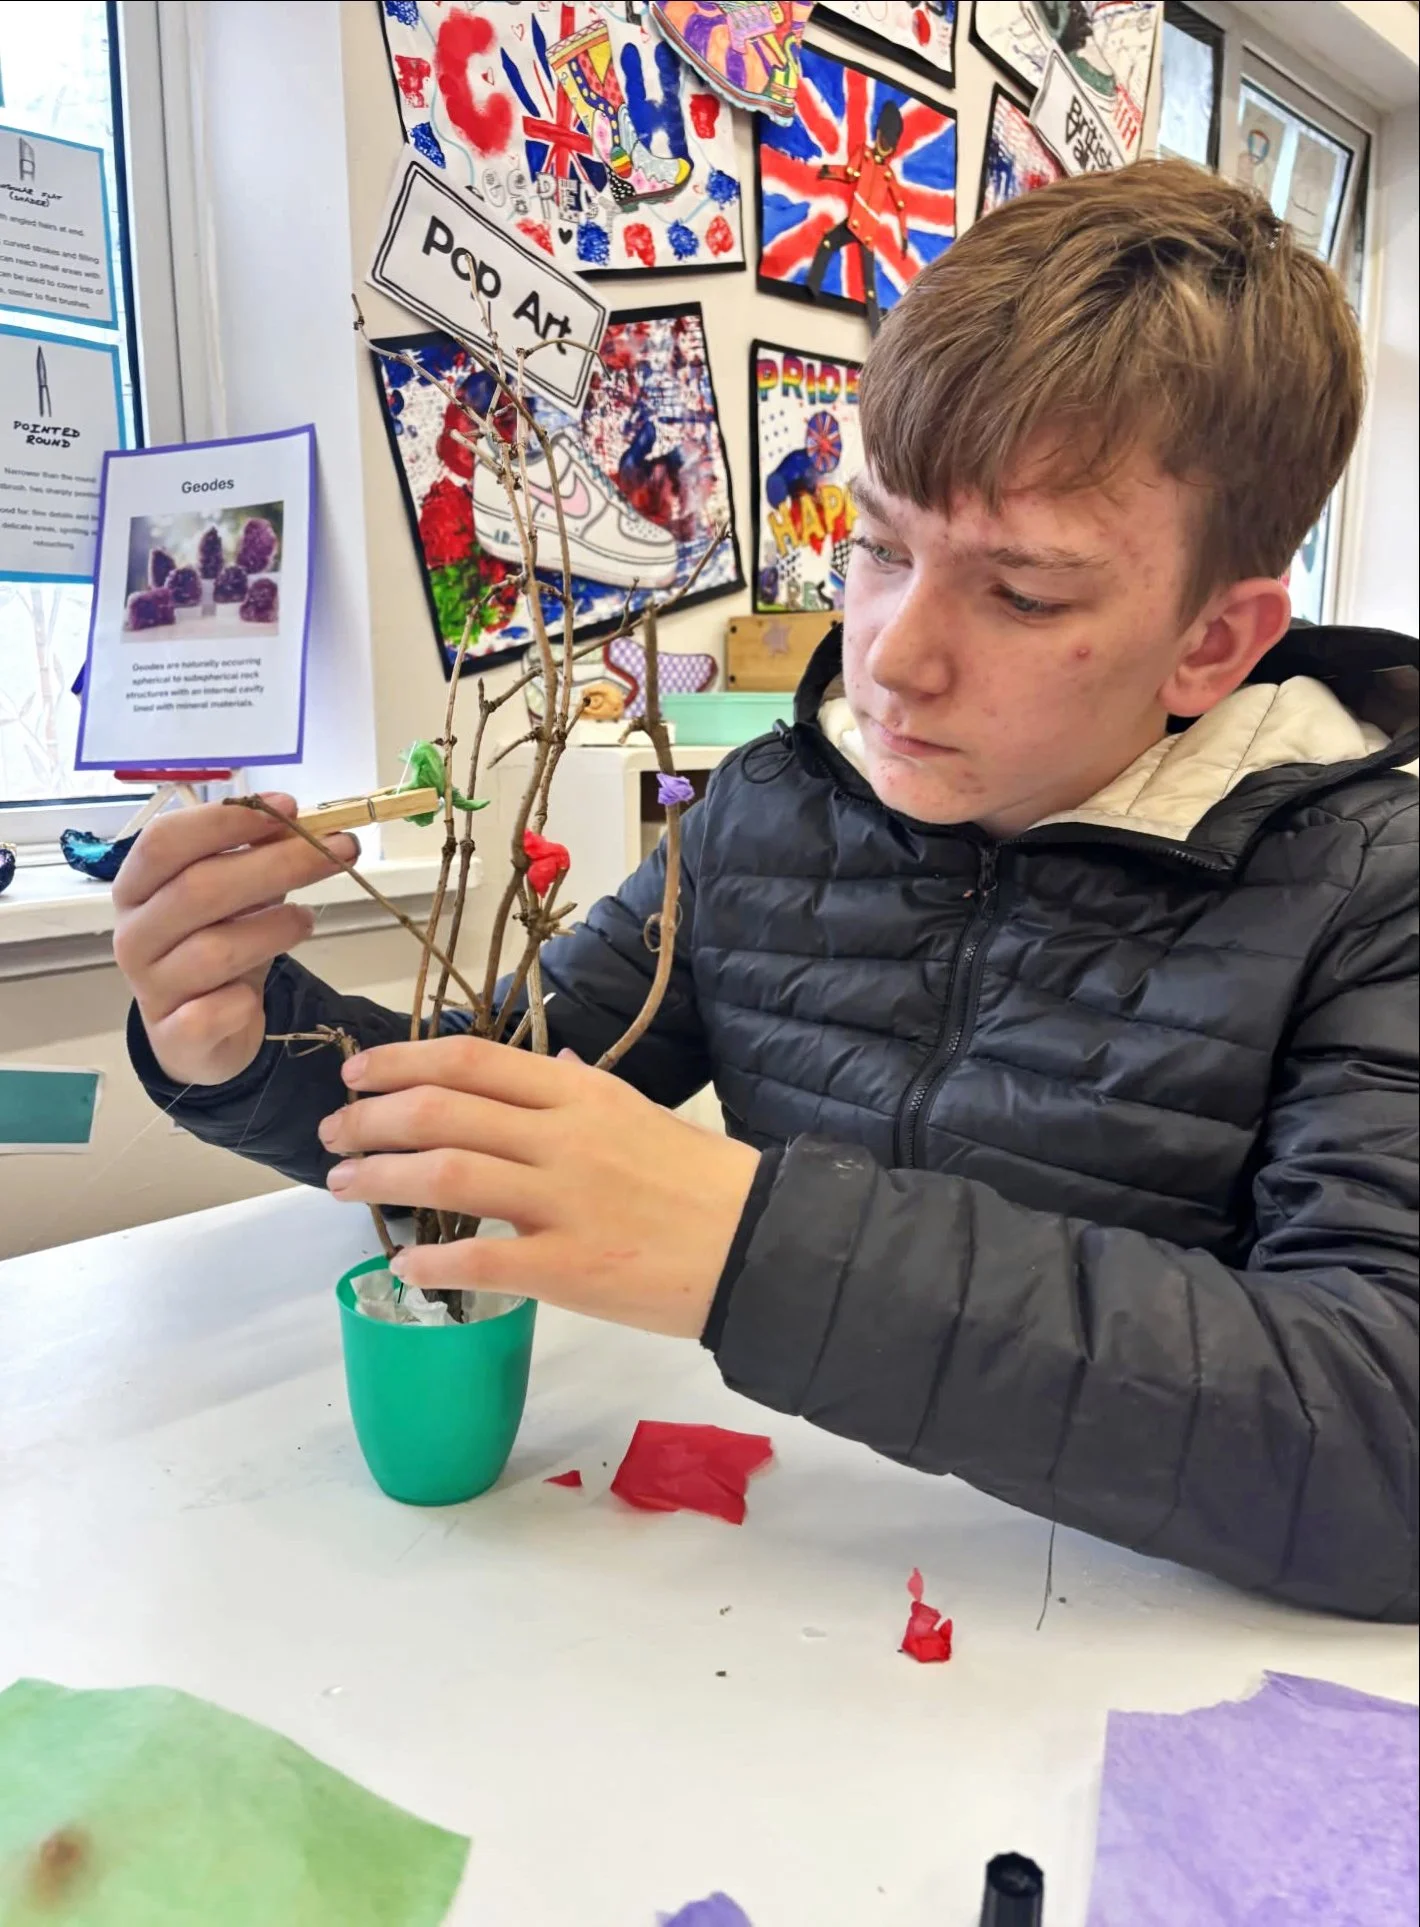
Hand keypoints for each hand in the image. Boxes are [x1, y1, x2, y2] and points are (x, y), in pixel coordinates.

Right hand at [112, 795, 357, 1086]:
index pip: (165, 842)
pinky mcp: (175, 1036)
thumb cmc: (213, 944)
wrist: (195, 1033)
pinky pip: (210, 1014)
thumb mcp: (233, 897)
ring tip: (306, 920)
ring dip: (272, 929)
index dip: (226, 821)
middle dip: (277, 864)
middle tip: (340, 850)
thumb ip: (257, 858)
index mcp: (137, 887)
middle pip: (198, 889)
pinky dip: (240, 1001)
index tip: (289, 808)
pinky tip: (256, 994)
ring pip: (212, 950)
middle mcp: (135, 934)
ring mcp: (151, 987)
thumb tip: (300, 822)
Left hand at [320, 1038, 761, 1338]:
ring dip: (382, 1179)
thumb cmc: (704, 1182)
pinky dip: (433, 1263)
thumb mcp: (644, 1114)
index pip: (471, 1061)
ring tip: (343, 1186)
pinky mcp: (570, 1268)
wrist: (761, 1246)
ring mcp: (564, 1202)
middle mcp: (564, 1137)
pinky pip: (483, 1260)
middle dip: (371, 1120)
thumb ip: (585, 1091)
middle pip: (442, 1111)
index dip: (400, 1062)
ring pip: (447, 1175)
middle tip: (333, 1135)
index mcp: (579, 1094)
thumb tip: (550, 1066)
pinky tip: (405, 1267)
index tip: (356, 1074)